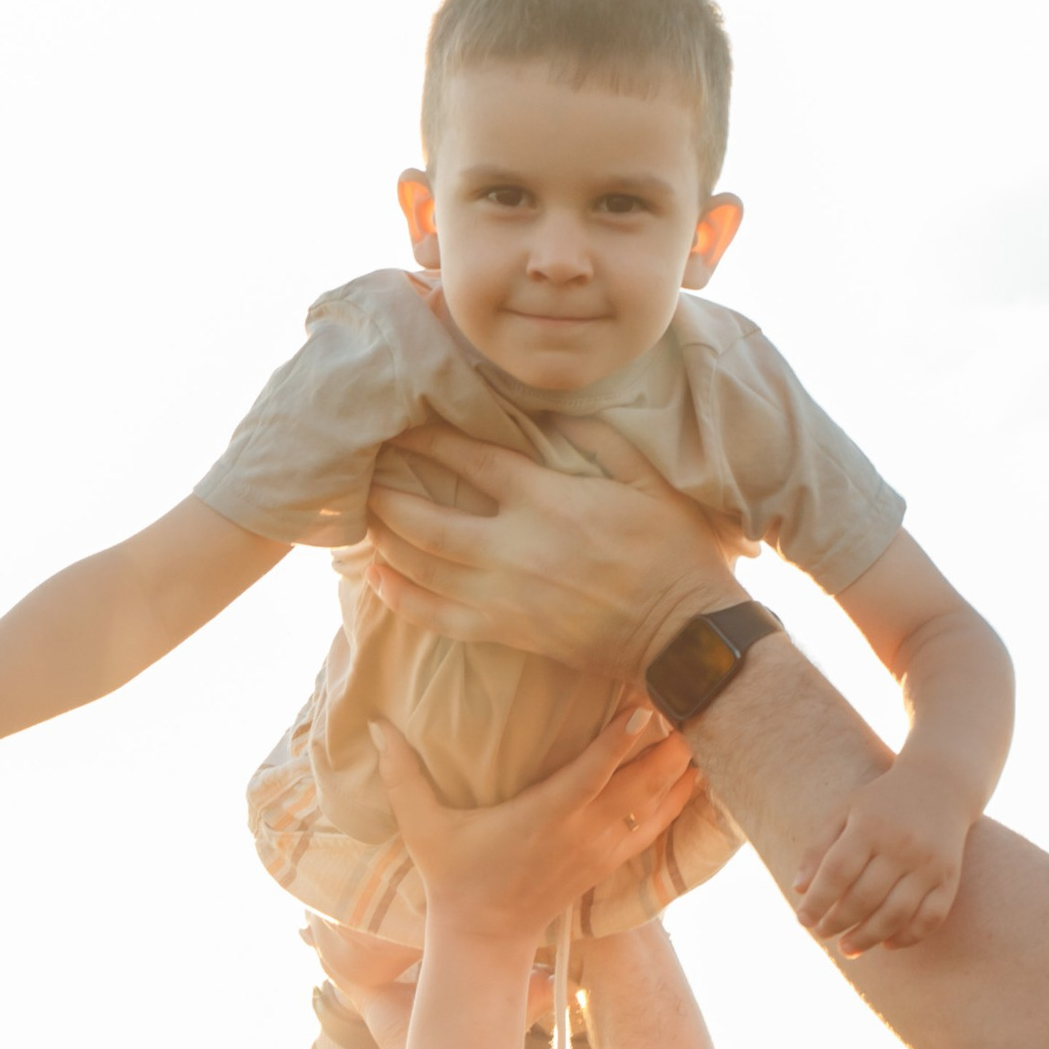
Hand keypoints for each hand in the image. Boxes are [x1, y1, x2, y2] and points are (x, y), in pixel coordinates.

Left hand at [363, 419, 737, 681]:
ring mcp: (505, 595)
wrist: (683, 634)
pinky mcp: (507, 632)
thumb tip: (551, 414)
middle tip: (365, 474)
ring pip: (424, 566)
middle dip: (389, 495)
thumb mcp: (647, 480)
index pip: (471, 461)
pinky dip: (402, 598)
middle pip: (428, 518)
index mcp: (549, 500)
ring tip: (366, 518)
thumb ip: (597, 440)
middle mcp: (515, 547)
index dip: (430, 442)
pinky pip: (438, 617)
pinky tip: (378, 579)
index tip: (402, 427)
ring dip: (387, 540)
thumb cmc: (674, 552)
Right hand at [371, 704, 697, 950]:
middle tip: (693, 699)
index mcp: (543, 817)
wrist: (484, 937)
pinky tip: (700, 773)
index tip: (645, 708)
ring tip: (711, 725)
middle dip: (669, 746)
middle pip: (639, 786)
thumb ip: (403, 774)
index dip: (619, 742)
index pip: (590, 775)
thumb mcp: (422, 826)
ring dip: (683, 769)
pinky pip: (656, 829)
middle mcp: (580, 833)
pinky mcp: (609, 862)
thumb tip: (376, 725)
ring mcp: (600, 850)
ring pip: (657, 806)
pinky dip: (681, 800)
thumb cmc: (453, 874)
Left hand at [792, 774, 974, 957]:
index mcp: (870, 826)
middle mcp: (902, 846)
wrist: (940, 786)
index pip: (837, 872)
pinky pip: (931, 917)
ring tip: (848, 948)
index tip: (803, 919)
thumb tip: (800, 890)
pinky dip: (909, 937)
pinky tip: (887, 944)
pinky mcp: (949, 878)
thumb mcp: (845, 812)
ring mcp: (929, 864)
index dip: (817, 901)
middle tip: (822, 933)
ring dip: (869, 937)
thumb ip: (819, 847)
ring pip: (897, 914)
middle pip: (865, 897)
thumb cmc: (881, 803)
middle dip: (838, 922)